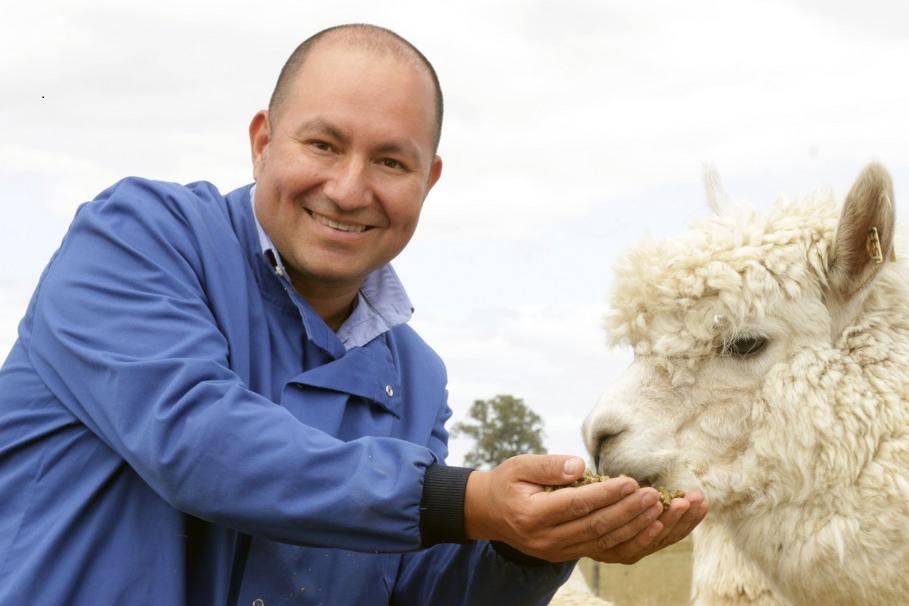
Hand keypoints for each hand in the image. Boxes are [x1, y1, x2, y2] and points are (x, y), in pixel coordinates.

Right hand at [463, 454, 706, 563]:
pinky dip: (638, 542)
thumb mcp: (519, 465)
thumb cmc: (509, 483)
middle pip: (598, 528)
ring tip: (670, 509)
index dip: (606, 495)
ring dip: (643, 528)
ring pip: (610, 544)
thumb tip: (579, 466)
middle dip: (631, 512)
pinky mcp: (575, 554)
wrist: (493, 514)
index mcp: (533, 515)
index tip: (631, 481)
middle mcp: (550, 541)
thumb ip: (548, 465)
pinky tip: (660, 527)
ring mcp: (563, 552)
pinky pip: (612, 553)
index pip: (577, 506)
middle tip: (658, 495)